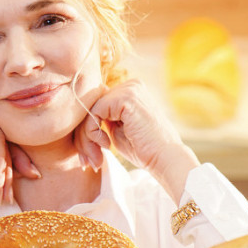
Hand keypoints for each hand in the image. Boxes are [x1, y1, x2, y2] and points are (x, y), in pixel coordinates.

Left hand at [75, 79, 199, 202]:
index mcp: (130, 92)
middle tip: (87, 161)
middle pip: (91, 107)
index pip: (97, 106)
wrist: (166, 159)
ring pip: (90, 110)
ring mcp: (129, 89)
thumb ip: (104, 120)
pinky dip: (93, 132)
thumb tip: (81, 118)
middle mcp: (130, 85)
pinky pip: (94, 113)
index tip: (88, 156)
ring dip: (86, 138)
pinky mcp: (126, 97)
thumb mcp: (118, 131)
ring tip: (95, 158)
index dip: (87, 132)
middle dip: (84, 137)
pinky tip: (106, 145)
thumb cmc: (145, 150)